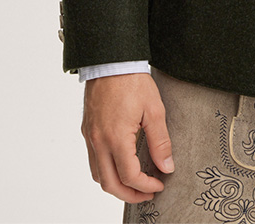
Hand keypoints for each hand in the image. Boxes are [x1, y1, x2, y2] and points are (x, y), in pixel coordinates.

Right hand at [82, 73, 173, 202]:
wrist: (111, 60)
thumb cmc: (132, 80)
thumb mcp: (154, 110)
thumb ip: (160, 141)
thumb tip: (167, 166)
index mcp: (116, 137)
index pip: (129, 176)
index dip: (146, 186)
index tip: (159, 184)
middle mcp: (99, 141)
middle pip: (110, 184)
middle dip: (130, 195)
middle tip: (147, 194)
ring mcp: (90, 137)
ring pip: (98, 175)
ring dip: (115, 185)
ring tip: (134, 183)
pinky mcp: (88, 130)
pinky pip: (93, 160)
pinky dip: (106, 170)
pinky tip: (120, 165)